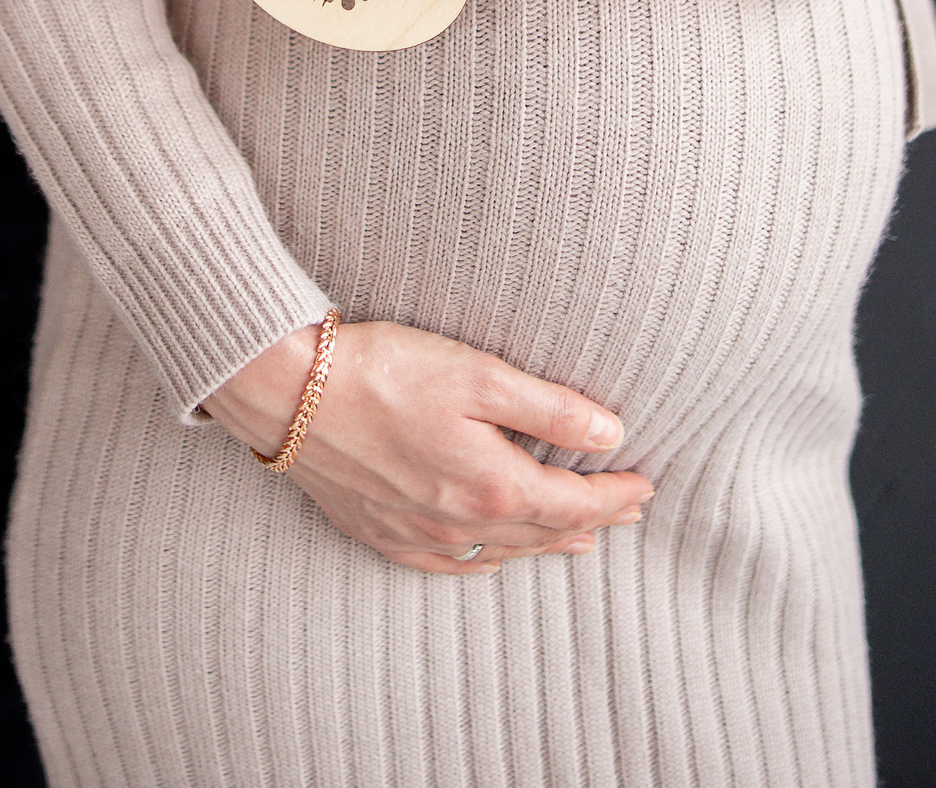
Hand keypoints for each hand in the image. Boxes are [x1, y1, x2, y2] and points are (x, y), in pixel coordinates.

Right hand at [204, 320, 654, 574]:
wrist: (289, 393)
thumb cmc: (383, 371)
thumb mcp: (478, 374)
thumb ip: (548, 407)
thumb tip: (610, 433)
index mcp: (493, 485)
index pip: (576, 502)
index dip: (617, 496)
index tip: (646, 485)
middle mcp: (460, 523)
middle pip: (544, 531)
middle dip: (592, 521)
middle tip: (627, 510)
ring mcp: (417, 534)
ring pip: (501, 551)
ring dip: (545, 544)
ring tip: (578, 540)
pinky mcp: (379, 532)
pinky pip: (447, 564)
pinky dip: (483, 562)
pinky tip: (490, 558)